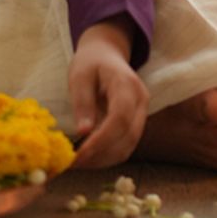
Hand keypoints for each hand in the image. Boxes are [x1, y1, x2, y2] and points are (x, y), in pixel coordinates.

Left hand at [66, 17, 148, 169]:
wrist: (106, 53)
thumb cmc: (91, 62)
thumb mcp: (80, 76)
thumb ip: (83, 102)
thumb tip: (84, 132)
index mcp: (126, 84)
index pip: (120, 118)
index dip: (101, 141)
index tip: (79, 156)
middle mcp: (141, 100)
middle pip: (128, 137)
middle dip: (101, 155)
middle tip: (74, 164)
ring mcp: (142, 112)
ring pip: (129, 146)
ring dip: (104, 160)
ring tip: (79, 162)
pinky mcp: (137, 122)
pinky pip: (126, 145)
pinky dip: (108, 156)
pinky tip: (90, 156)